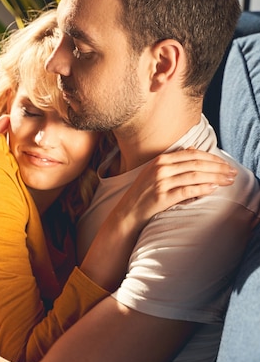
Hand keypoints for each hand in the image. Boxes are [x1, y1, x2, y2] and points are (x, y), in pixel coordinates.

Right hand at [120, 148, 236, 227]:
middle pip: (196, 164)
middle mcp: (161, 168)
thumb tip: (192, 149)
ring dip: (215, 177)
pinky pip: (186, 191)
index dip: (212, 158)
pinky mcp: (161, 197)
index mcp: (161, 159)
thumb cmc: (144, 193)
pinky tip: (213, 189)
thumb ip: (174, 160)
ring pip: (194, 176)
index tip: (226, 164)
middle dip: (218, 167)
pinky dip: (201, 189)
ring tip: (228, 181)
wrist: (128, 212)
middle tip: (233, 173)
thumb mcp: (156, 171)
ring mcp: (160, 182)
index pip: (192, 154)